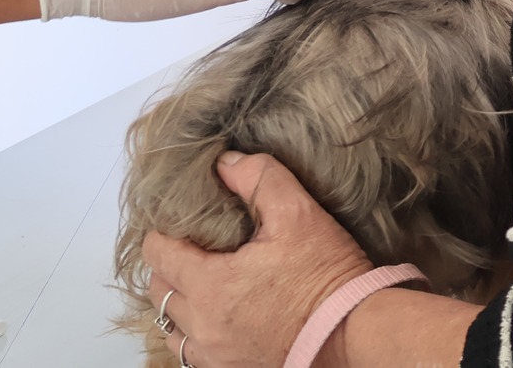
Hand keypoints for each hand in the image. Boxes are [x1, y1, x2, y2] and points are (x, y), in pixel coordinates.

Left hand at [143, 152, 371, 367]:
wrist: (354, 336)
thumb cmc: (327, 279)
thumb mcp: (297, 213)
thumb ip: (258, 178)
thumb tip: (225, 163)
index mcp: (210, 285)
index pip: (158, 254)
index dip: (164, 232)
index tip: (180, 222)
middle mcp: (204, 326)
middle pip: (160, 291)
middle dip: (169, 266)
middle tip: (192, 248)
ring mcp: (217, 355)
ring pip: (173, 327)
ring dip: (180, 304)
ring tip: (202, 285)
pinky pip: (194, 353)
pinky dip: (195, 334)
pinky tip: (218, 317)